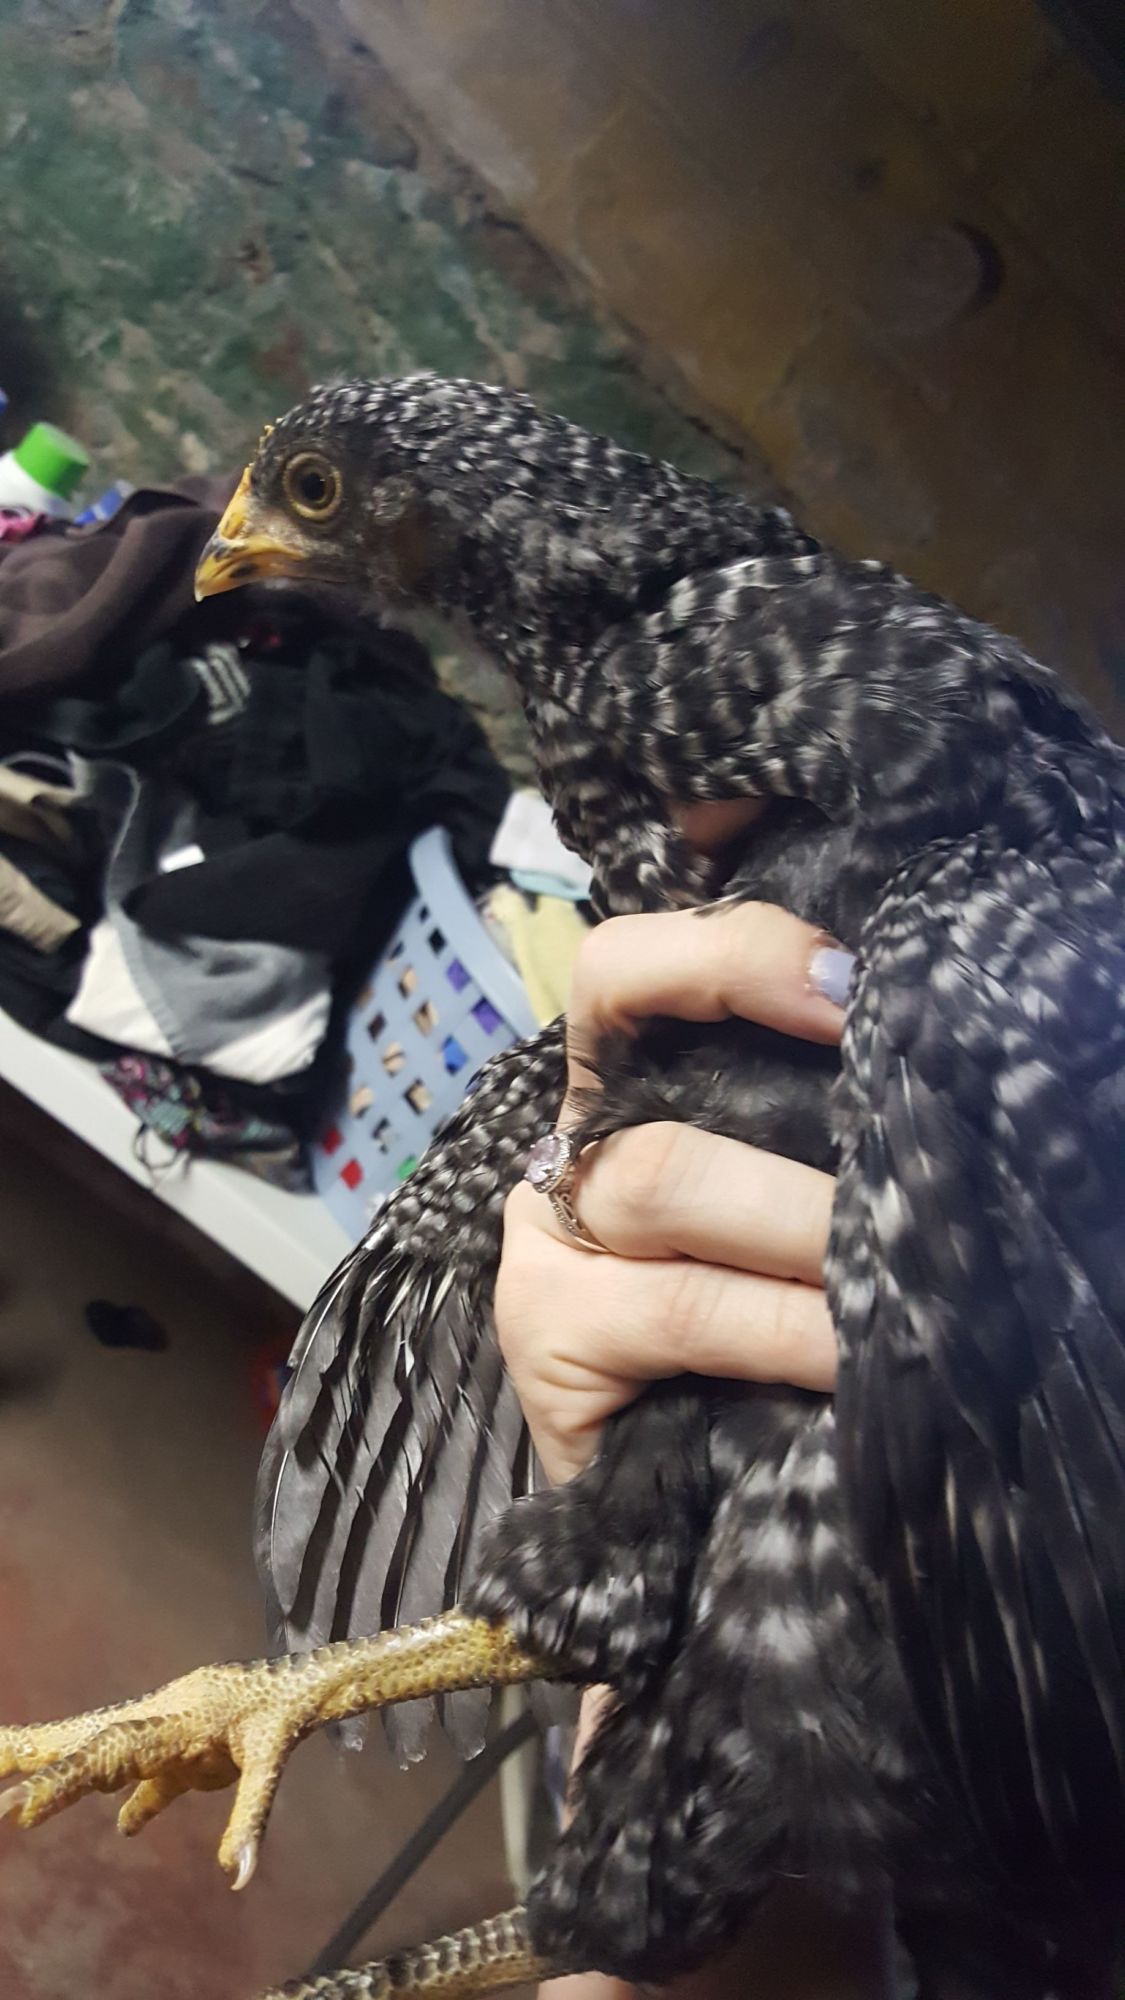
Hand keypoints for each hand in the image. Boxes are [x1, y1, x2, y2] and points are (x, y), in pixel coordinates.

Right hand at [496, 900, 849, 1484]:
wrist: (678, 1506)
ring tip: (887, 1270)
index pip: (627, 968)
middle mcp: (569, 1143)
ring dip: (802, 1221)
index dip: (730, 950)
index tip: (849, 983)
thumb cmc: (753, 1335)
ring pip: (661, 1175)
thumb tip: (920, 1076)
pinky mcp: (545, 1337)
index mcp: (622, 1088)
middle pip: (626, 1034)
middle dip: (775, 1057)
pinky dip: (784, 1327)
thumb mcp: (781, 1212)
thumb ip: (805, 1130)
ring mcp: (544, 1239)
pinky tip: (848, 1353)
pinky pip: (681, 1308)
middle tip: (895, 1137)